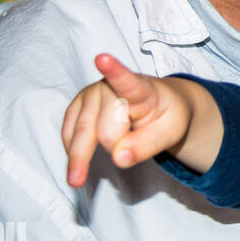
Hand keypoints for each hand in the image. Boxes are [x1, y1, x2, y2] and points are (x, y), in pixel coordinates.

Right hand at [61, 53, 207, 185]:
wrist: (159, 104)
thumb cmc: (166, 115)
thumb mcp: (171, 132)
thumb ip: (148, 145)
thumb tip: (118, 159)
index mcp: (140, 88)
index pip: (126, 81)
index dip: (113, 71)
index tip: (103, 59)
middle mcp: (109, 87)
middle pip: (105, 131)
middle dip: (117, 148)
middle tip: (134, 148)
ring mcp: (89, 95)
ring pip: (81, 134)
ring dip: (80, 159)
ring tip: (78, 181)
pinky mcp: (76, 107)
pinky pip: (68, 135)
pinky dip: (73, 152)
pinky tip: (80, 161)